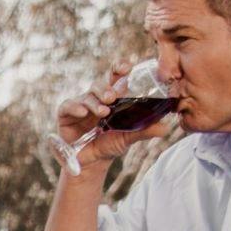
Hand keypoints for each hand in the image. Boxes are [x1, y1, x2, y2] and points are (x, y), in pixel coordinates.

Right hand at [54, 70, 175, 177]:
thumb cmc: (110, 145)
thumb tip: (165, 128)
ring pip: (86, 96)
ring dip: (94, 102)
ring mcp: (80, 106)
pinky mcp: (65, 115)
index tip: (127, 67)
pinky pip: (68, 106)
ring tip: (103, 112)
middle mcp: (95, 99)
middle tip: (113, 97)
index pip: (115, 77)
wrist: (91, 163)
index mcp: (112, 99)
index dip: (119, 69)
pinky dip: (75, 108)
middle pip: (99, 85)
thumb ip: (144, 131)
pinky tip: (83, 114)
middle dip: (106, 89)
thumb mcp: (128, 138)